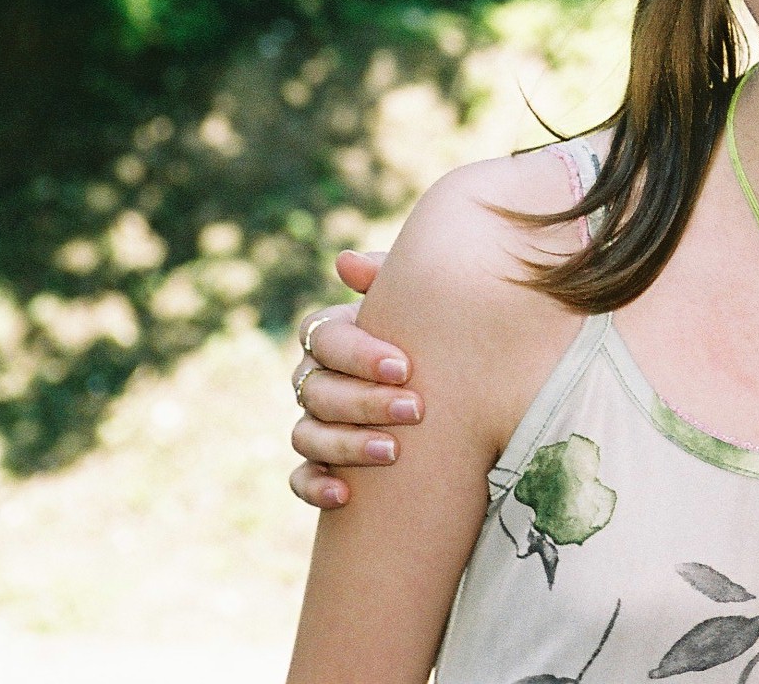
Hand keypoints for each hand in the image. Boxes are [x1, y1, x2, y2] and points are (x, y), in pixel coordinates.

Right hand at [287, 250, 419, 508]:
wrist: (458, 386)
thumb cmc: (437, 335)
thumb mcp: (424, 303)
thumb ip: (389, 278)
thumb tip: (346, 263)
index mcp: (334, 335)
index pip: (321, 336)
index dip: (357, 353)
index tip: (404, 367)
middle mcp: (317, 378)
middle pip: (316, 388)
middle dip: (364, 401)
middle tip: (415, 410)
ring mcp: (315, 423)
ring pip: (306, 434)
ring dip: (346, 445)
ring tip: (394, 452)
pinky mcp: (320, 465)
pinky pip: (299, 479)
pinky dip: (315, 486)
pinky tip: (345, 494)